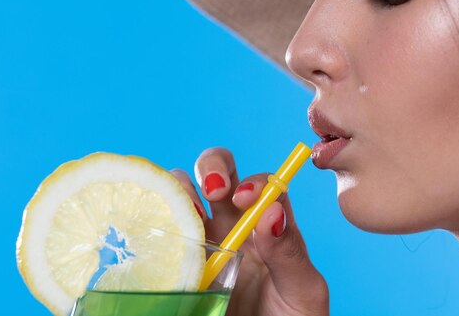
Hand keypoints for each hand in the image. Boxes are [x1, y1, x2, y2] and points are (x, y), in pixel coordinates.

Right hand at [172, 147, 328, 315]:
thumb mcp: (302, 291)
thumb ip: (291, 253)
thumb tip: (271, 210)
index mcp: (269, 226)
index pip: (262, 184)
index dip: (252, 181)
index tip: (244, 198)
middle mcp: (234, 224)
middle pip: (220, 172)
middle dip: (212, 166)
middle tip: (212, 190)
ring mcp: (203, 238)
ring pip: (185, 190)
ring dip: (180, 186)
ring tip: (185, 209)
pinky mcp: (176, 257)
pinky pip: (162, 223)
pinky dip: (156, 210)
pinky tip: (161, 224)